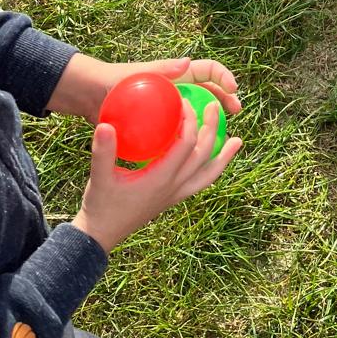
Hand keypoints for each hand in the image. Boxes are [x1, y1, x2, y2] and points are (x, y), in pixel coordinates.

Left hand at [48, 54, 241, 122]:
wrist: (89, 96)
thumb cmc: (112, 80)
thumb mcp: (136, 73)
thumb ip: (162, 68)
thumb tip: (187, 62)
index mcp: (177, 73)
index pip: (208, 70)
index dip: (224, 76)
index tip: (232, 88)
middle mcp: (177, 88)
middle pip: (208, 91)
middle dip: (224, 99)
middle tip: (235, 111)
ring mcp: (169, 107)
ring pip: (197, 113)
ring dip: (211, 122)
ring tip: (222, 135)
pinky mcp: (160, 124)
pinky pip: (180, 132)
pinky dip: (190, 139)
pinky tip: (194, 154)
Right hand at [72, 103, 240, 254]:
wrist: (100, 236)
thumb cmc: (100, 205)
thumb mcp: (99, 176)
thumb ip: (103, 151)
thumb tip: (104, 123)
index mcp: (161, 178)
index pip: (186, 144)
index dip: (190, 120)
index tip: (184, 101)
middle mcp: (174, 187)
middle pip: (204, 155)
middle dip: (213, 129)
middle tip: (216, 105)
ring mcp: (175, 195)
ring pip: (208, 174)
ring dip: (223, 156)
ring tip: (237, 141)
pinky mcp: (172, 199)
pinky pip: (200, 184)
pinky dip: (211, 170)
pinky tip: (214, 161)